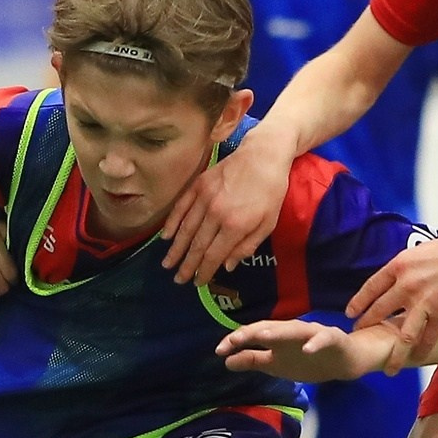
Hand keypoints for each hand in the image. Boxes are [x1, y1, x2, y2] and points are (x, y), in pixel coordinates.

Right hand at [163, 134, 291, 284]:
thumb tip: (227, 265)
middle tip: (178, 279)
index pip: (214, 255)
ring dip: (176, 249)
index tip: (197, 282)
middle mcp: (216, 214)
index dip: (204, 271)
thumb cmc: (271, 191)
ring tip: (167, 263)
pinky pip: (181, 207)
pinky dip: (172, 223)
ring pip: (186, 229)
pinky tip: (166, 236)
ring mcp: (205, 198)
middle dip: (187, 265)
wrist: (263, 155)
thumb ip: (247, 246)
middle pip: (197, 245)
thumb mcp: (268, 223)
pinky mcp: (199, 185)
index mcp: (235, 226)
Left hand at [215, 319, 378, 383]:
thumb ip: (253, 360)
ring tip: (264, 335)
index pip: (254, 335)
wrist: (347, 360)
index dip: (237, 341)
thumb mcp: (277, 364)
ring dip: (279, 332)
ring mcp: (314, 334)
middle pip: (270, 328)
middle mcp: (293, 331)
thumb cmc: (310, 359)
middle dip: (252, 332)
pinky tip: (307, 349)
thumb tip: (226, 361)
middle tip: (234, 340)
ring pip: (295, 330)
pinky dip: (315, 343)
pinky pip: (324, 339)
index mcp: (279, 337)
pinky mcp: (333, 339)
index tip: (219, 350)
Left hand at [347, 232, 437, 362]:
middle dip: (367, 325)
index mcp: (400, 265)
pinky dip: (423, 351)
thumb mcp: (421, 251)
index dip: (359, 302)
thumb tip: (398, 275)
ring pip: (402, 335)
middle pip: (379, 311)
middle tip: (360, 335)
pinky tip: (418, 360)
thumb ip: (406, 265)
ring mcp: (423, 302)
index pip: (371, 287)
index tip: (350, 313)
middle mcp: (406, 285)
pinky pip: (428, 338)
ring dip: (394, 354)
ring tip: (388, 368)